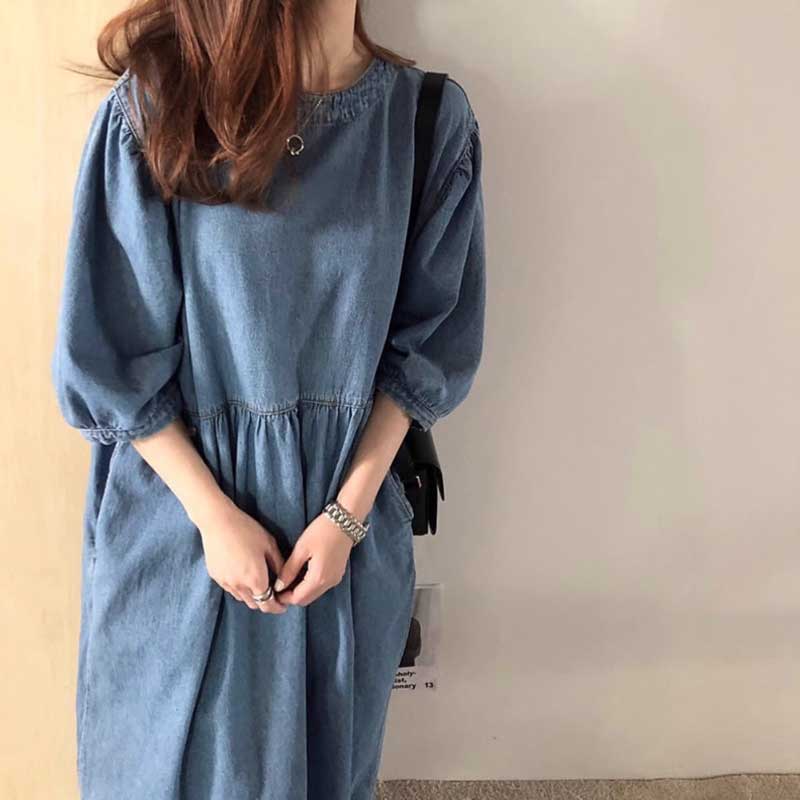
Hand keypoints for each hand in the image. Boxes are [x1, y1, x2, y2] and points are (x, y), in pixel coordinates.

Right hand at [197, 499, 287, 613]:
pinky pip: (231, 589)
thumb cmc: (247, 530)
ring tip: (258, 583)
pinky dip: (240, 588)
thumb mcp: (269, 545)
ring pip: (242, 598)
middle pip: (255, 604)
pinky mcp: (216, 577)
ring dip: (252, 596)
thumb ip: (279, 565)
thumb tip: (284, 580)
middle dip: (266, 602)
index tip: (283, 605)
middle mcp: (240, 586)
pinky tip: (243, 575)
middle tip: (274, 593)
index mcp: (255, 579)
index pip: (268, 605)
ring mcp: (225, 582)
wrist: (218, 521)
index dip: (277, 608)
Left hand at [272, 511, 355, 606]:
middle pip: (306, 599)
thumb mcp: (301, 549)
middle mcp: (329, 583)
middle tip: (279, 585)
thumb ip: (289, 570)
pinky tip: (303, 572)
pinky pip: (321, 586)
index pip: (298, 598)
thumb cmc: (321, 531)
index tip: (272, 591)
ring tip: (289, 578)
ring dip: (301, 591)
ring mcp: (335, 579)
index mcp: (318, 578)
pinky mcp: (338, 574)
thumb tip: (278, 586)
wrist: (345, 521)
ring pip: (314, 594)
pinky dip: (310, 585)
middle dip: (291, 596)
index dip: (283, 598)